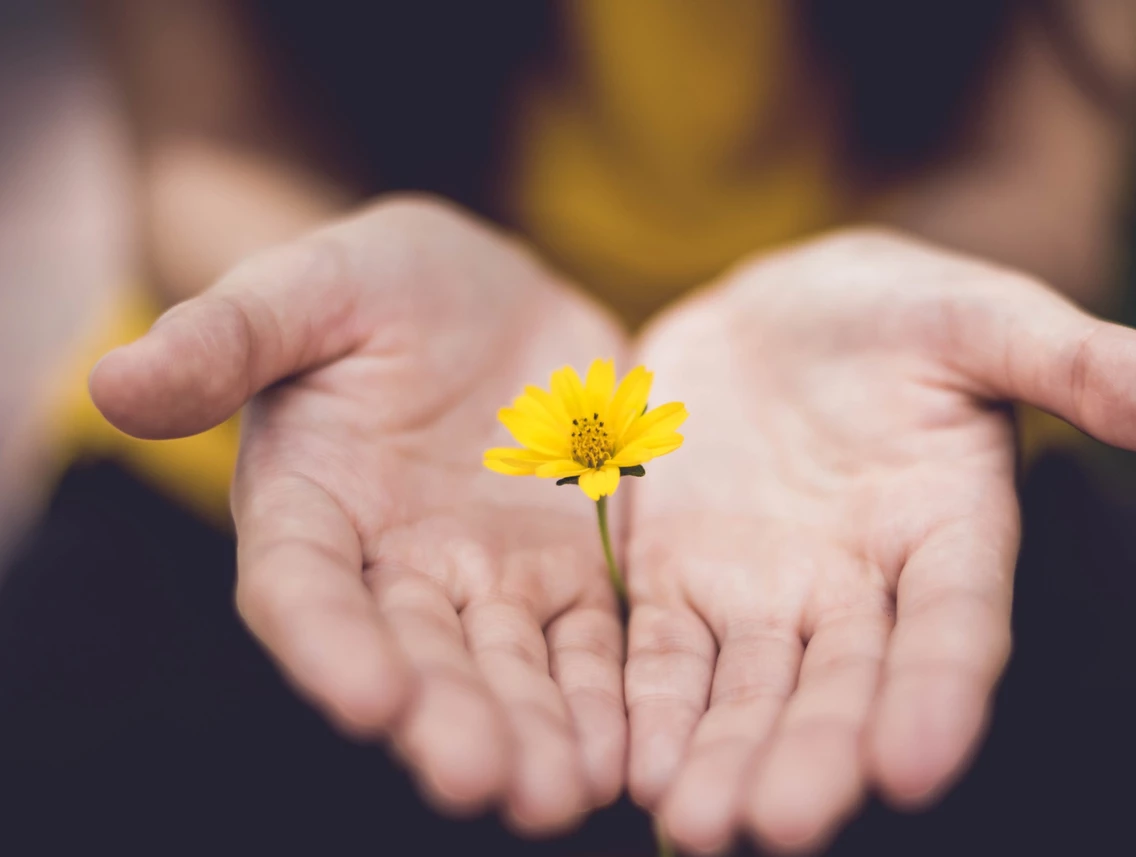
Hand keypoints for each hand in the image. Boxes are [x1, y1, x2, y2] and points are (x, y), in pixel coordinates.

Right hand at [90, 197, 628, 833]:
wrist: (487, 295)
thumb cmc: (378, 284)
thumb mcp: (309, 287)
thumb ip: (228, 336)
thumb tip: (113, 382)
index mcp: (311, 506)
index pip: (305, 590)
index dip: (329, 645)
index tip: (369, 699)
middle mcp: (394, 566)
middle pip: (416, 656)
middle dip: (447, 720)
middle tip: (483, 781)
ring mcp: (488, 577)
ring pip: (509, 668)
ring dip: (534, 733)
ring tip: (562, 795)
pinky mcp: (570, 572)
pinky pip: (590, 643)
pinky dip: (606, 697)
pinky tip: (628, 752)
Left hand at [623, 228, 1135, 853]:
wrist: (773, 314)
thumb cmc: (893, 312)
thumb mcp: (982, 317)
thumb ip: (1085, 365)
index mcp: (948, 532)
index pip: (955, 626)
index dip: (940, 693)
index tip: (915, 765)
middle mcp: (859, 588)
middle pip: (842, 685)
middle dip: (814, 754)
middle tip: (780, 824)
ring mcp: (764, 594)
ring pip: (748, 691)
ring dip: (724, 757)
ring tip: (695, 823)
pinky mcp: (678, 581)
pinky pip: (661, 655)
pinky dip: (649, 706)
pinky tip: (629, 764)